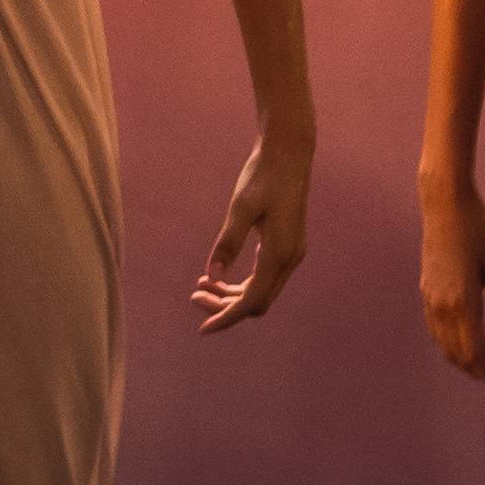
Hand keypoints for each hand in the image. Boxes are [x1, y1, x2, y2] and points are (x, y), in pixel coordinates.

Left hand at [192, 130, 311, 333]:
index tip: (202, 330)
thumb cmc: (263, 176)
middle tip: (194, 296)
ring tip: (201, 286)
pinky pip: (263, 276)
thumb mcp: (241, 208)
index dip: (226, 317)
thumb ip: (227, 242)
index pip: (251, 301)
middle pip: (257, 301)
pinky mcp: (286, 246)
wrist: (288, 155)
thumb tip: (212, 276)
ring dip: (232, 294)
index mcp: (279, 254)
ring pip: (261, 291)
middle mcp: (289, 259)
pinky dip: (241, 282)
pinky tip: (217, 273)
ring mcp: (290, 253)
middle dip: (225, 306)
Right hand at [417, 174, 484, 392]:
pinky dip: (453, 348)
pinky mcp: (426, 293)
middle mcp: (441, 308)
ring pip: (445, 348)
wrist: (444, 205)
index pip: (476, 356)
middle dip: (482, 375)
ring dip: (466, 364)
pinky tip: (469, 343)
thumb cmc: (480, 230)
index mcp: (462, 304)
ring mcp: (430, 301)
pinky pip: (438, 333)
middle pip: (458, 358)